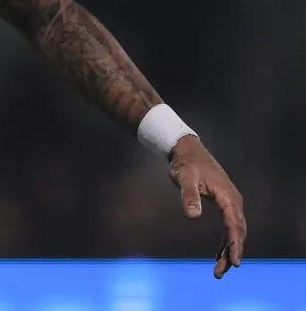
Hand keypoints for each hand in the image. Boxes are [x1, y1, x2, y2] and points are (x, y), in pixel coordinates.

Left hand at [169, 135, 246, 278]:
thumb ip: (189, 196)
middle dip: (231, 253)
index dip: (234, 245)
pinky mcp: (224, 204)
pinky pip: (229, 227)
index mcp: (228, 197)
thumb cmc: (186, 163)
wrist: (187, 149)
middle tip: (219, 272)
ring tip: (218, 269)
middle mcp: (234, 202)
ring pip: (235, 232)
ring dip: (228, 250)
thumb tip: (192, 216)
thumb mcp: (185, 178)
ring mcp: (230, 203)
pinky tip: (219, 254)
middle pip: (237, 232)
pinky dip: (226, 241)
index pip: (234, 226)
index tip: (233, 262)